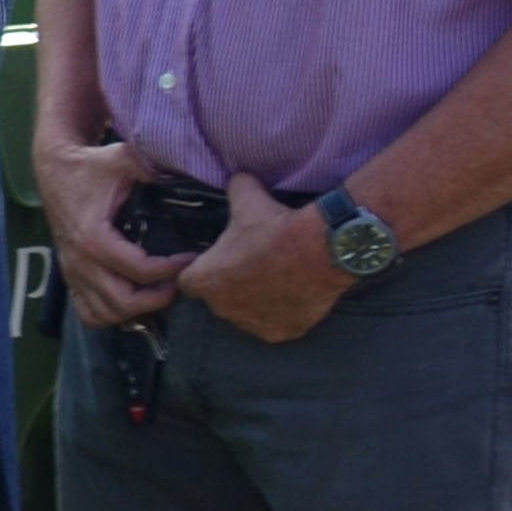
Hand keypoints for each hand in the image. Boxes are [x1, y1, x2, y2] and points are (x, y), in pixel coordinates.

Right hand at [37, 130, 185, 326]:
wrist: (55, 168)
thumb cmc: (92, 165)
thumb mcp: (125, 159)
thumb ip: (155, 169)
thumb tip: (190, 177)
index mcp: (93, 237)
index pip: (139, 270)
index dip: (171, 269)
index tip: (191, 257)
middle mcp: (79, 261)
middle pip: (122, 302)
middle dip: (156, 298)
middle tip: (179, 282)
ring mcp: (72, 272)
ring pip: (104, 313)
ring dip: (135, 310)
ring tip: (158, 291)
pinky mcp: (69, 276)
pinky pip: (88, 312)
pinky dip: (111, 314)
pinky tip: (131, 299)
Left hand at [180, 173, 352, 343]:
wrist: (323, 250)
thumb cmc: (276, 226)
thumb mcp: (248, 199)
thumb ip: (235, 189)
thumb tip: (236, 178)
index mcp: (204, 280)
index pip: (188, 280)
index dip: (202, 268)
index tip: (219, 259)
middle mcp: (222, 308)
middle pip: (218, 298)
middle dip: (230, 284)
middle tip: (252, 264)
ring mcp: (252, 324)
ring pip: (246, 313)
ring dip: (254, 299)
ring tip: (274, 277)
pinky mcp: (280, 333)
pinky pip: (274, 323)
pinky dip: (281, 312)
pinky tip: (292, 293)